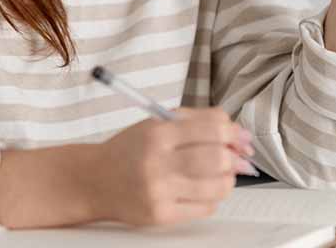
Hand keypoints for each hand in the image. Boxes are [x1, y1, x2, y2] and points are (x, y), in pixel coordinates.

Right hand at [86, 107, 255, 226]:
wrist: (94, 180)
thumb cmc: (130, 150)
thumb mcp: (156, 123)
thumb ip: (196, 120)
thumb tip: (237, 132)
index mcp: (157, 133)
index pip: (211, 130)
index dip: (234, 133)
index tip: (240, 138)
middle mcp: (157, 162)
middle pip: (217, 160)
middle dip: (235, 158)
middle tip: (237, 157)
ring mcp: (159, 192)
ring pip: (216, 187)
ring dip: (227, 179)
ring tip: (220, 174)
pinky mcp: (161, 215)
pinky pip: (204, 208)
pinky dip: (212, 198)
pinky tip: (201, 189)